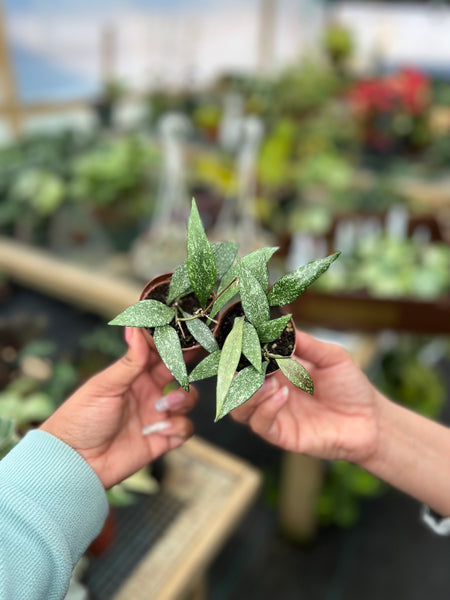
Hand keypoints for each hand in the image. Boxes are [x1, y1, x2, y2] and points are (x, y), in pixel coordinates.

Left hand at [40, 327, 197, 487]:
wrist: (75, 462)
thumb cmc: (81, 418)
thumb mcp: (105, 385)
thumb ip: (129, 360)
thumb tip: (136, 327)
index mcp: (135, 373)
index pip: (160, 352)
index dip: (173, 344)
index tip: (185, 336)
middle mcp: (149, 391)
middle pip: (180, 373)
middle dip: (187, 370)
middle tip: (184, 370)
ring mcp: (157, 414)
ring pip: (188, 399)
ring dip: (183, 399)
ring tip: (162, 406)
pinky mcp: (163, 438)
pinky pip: (186, 428)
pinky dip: (179, 427)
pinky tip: (159, 429)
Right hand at [231, 329, 380, 464]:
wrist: (371, 419)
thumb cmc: (351, 386)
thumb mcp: (331, 356)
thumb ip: (305, 343)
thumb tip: (284, 324)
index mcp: (278, 371)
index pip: (247, 362)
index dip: (239, 353)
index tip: (239, 339)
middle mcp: (270, 393)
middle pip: (234, 386)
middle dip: (235, 374)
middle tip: (247, 362)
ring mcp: (274, 415)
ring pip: (240, 408)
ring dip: (248, 393)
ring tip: (270, 382)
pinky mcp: (282, 435)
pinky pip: (261, 424)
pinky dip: (266, 407)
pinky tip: (283, 395)